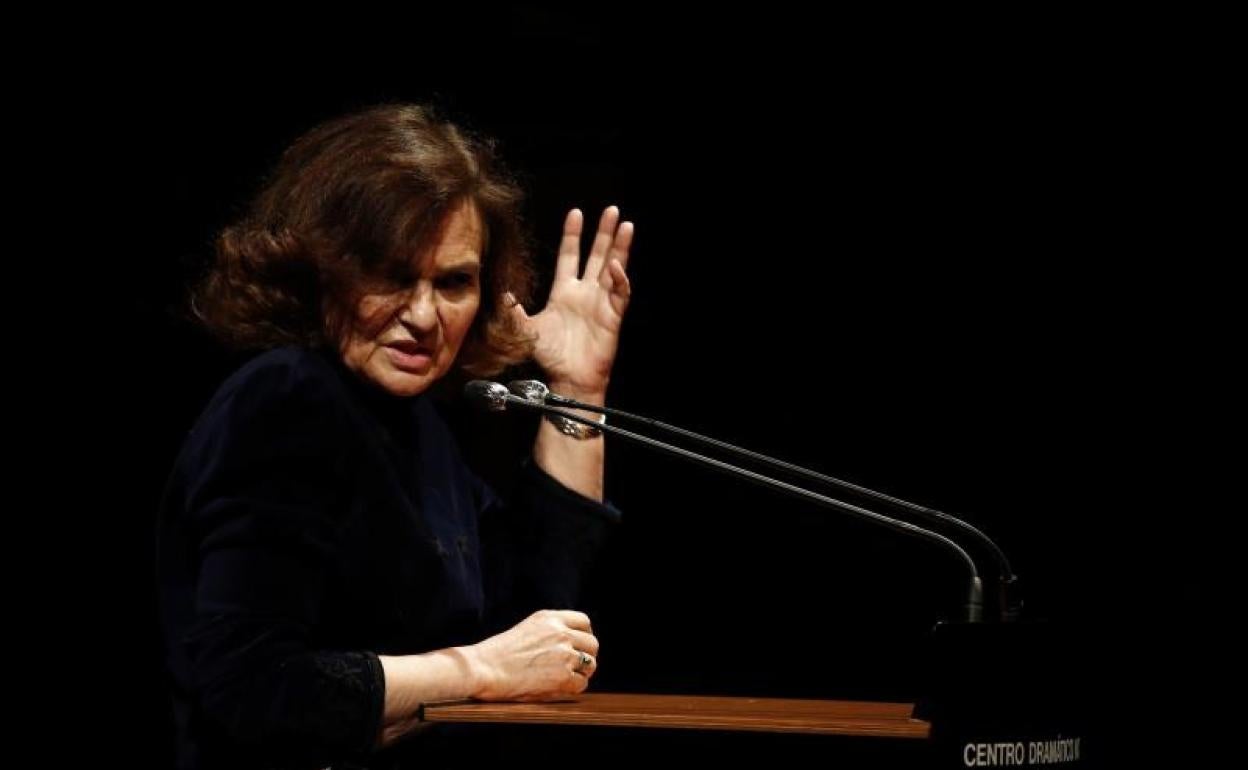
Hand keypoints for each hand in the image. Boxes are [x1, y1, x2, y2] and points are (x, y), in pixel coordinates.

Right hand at [465, 610, 599, 700]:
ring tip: (566, 678)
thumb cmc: (498, 653)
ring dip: (582, 672)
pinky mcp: (562, 677)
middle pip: (592, 643)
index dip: (584, 636)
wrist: (483, 668)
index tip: (579, 646)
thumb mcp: (527, 628)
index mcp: (550, 618)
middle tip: (574, 666)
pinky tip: (559, 688)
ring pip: (590, 664)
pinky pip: (582, 683)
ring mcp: (564, 655)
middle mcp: (561, 633)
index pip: (584, 622)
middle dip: (586, 655)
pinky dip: (573, 688)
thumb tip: (572, 642)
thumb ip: (550, 631)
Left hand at [508, 207, 633, 398]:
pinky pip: (620, 294)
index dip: (573, 235)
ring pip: (613, 268)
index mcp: (564, 292)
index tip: (575, 213)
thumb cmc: (551, 356)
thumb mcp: (527, 329)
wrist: (569, 380)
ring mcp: (601, 303)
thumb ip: (515, 311)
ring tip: (626, 226)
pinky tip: (616, 267)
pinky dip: (619, 280)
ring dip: (620, 248)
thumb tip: (501, 293)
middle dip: (603, 233)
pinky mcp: (613, 316)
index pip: (570, 256)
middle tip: (611, 210)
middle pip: (596, 255)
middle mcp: (584, 293)